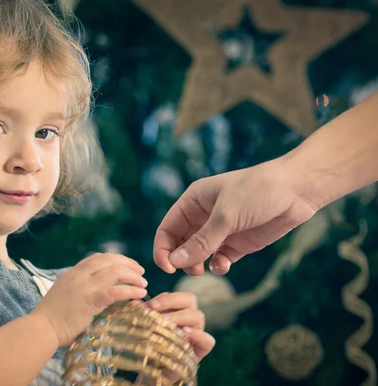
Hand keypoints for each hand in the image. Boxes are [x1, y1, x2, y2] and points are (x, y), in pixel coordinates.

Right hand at [31, 253, 147, 347]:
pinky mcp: (91, 299)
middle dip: (128, 264)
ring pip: (116, 271)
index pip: (97, 257)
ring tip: (143, 284)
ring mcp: (85, 285)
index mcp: (72, 273)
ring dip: (133, 276)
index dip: (116, 259)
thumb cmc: (52, 319)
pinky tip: (139, 294)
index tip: (127, 265)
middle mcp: (79, 274)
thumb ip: (82, 291)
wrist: (42, 329)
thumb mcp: (66, 296)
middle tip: (141, 273)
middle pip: (110, 260)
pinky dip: (131, 290)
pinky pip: (116, 290)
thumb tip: (102, 294)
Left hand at [131, 292, 214, 359]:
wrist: (153, 370)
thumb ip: (140, 314)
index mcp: (177, 310)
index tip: (148, 305)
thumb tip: (133, 303)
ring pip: (198, 315)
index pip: (175, 295)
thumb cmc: (149, 345)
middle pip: (189, 299)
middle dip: (171, 301)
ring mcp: (197, 334)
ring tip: (165, 322)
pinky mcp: (201, 350)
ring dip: (180, 316)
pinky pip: (208, 340)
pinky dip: (198, 335)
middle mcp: (189, 319)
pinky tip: (184, 333)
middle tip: (155, 308)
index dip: (163, 298)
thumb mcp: (142, 328)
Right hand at [153, 159, 317, 275]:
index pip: (167, 228)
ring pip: (198, 254)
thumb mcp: (226, 215)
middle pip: (180, 244)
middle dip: (180, 259)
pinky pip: (218, 259)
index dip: (163, 248)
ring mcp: (221, 231)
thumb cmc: (257, 191)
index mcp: (194, 201)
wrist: (297, 190)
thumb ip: (200, 241)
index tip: (167, 267)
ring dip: (197, 265)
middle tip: (190, 271)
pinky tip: (223, 265)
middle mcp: (203, 216)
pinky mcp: (237, 244)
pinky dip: (217, 266)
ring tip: (202, 270)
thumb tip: (174, 262)